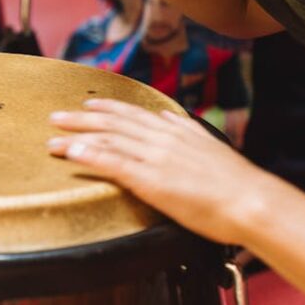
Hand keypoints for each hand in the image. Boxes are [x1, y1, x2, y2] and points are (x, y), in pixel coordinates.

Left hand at [48, 98, 268, 245]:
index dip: (107, 107)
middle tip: (56, 117)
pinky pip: (114, 164)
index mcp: (176, 131)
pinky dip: (90, 156)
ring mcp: (155, 158)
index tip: (88, 102)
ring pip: (108, 140)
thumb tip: (170, 117)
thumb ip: (187, 131)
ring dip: (77, 137)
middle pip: (114, 123)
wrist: (251, 201)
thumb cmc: (235, 183)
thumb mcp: (210, 146)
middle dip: (82, 118)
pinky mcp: (152, 180)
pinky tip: (72, 154)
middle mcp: (162, 138)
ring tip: (53, 138)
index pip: (134, 113)